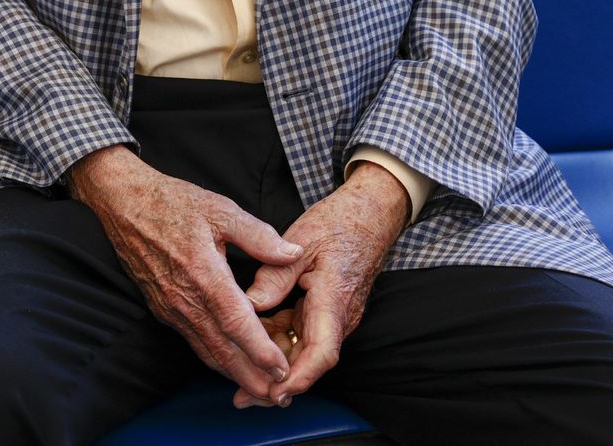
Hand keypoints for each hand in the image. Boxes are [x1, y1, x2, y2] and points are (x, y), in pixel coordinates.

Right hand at [70, 146, 304, 404]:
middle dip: (250, 375)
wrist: (124, 204)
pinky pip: (192, 340)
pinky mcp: (162, 309)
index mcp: (202, 271)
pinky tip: (230, 364)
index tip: (280, 366)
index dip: (259, 348)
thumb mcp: (221, 208)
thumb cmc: (173, 203)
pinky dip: (214, 357)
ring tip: (260, 389)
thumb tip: (293, 253)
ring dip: (233, 373)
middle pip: (221, 347)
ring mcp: (170, 306)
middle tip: (277, 395)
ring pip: (205, 349)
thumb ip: (259, 235)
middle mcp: (184, 297)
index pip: (235, 320)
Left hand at [232, 162, 409, 407]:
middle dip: (279, 383)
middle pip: (310, 361)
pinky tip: (255, 341)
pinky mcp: (325, 310)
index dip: (299, 377)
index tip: (275, 391)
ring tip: (242, 376)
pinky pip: (303, 334)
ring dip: (277, 364)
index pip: (322, 352)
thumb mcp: (302, 239)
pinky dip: (280, 340)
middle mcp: (339, 315)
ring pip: (304, 350)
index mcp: (335, 299)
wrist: (370, 215)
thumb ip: (275, 274)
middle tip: (244, 397)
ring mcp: (334, 315)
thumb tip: (250, 305)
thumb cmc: (339, 223)